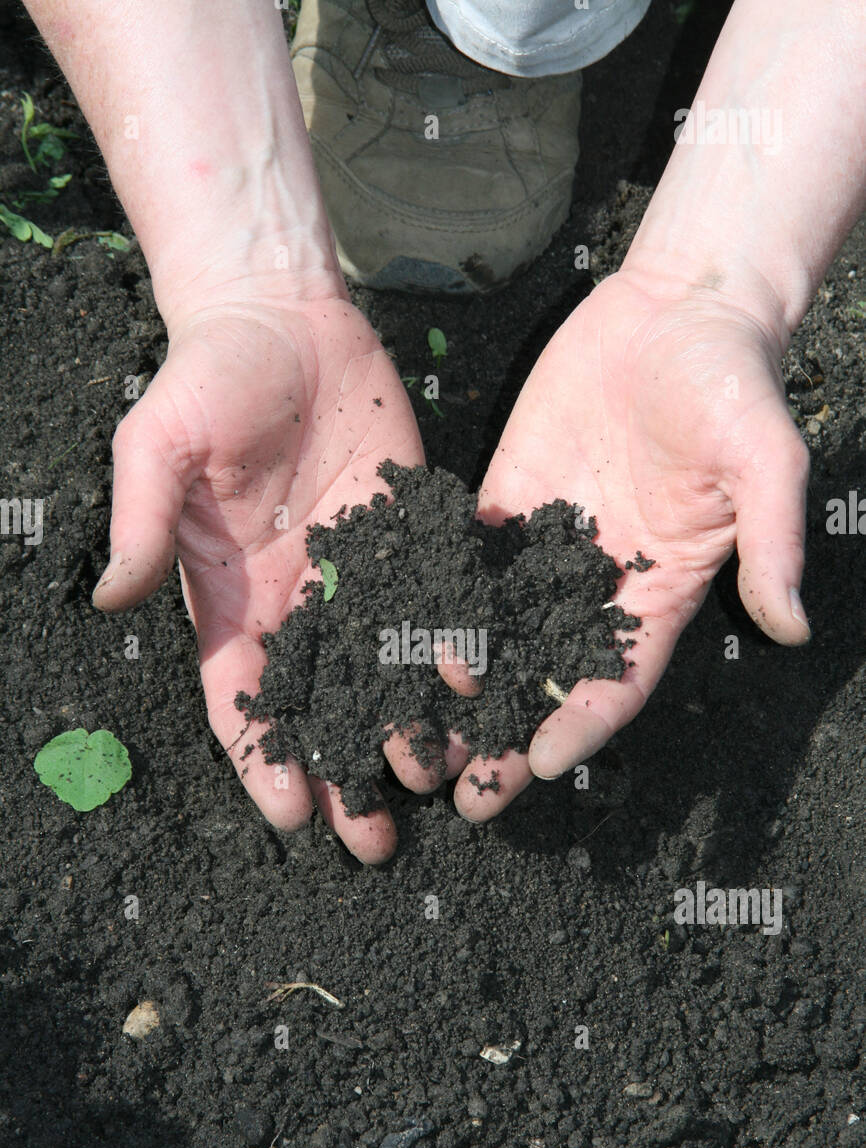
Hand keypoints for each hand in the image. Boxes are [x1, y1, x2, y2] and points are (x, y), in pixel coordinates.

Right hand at [93, 293, 437, 862]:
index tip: (290, 817)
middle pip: (322, 705)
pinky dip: (453, 652)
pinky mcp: (412, 534)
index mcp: (232, 596)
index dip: (263, 758)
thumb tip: (113, 600)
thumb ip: (143, 523)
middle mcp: (299, 600)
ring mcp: (361, 572)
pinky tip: (478, 697)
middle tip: (374, 841)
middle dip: (344, 774)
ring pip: (385, 672)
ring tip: (434, 787)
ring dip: (405, 732)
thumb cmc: (207, 376)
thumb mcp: (158, 445)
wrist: (282, 314)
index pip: (245, 697)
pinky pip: (436, 601)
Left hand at [454, 267, 809, 820]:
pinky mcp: (505, 499)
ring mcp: (545, 545)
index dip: (585, 721)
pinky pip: (460, 559)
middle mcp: (595, 582)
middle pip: (546, 673)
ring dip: (455, 686)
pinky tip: (385, 638)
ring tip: (411, 734)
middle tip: (465, 789)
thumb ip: (771, 542)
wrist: (677, 307)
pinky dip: (426, 601)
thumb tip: (793, 626)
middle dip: (507, 733)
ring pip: (493, 631)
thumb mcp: (763, 458)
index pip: (621, 676)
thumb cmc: (733, 381)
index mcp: (660, 590)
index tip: (543, 763)